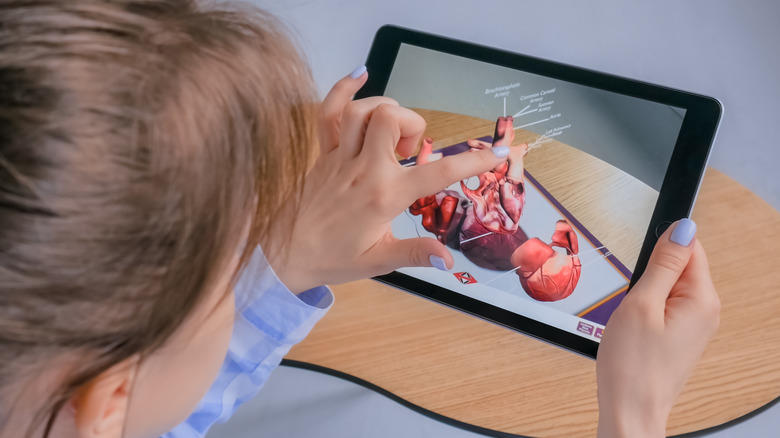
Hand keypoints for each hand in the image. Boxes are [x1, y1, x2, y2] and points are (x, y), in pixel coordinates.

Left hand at [267, 67, 510, 292]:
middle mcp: (364, 170)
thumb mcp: (380, 261)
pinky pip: (328, 112)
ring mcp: (340, 158)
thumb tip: (449, 259)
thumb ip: (415, 254)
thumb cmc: (332, 259)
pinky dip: (342, 88)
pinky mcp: (323, 154)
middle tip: (409, 152)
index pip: (438, 173)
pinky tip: (360, 75)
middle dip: (413, 124)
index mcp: (385, 197)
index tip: (497, 153)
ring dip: (385, 110)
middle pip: (392, 117)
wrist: (284, 255)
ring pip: (363, 109)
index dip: (472, 161)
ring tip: (390, 136)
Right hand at [596, 219, 719, 436]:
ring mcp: (694, 324)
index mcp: (702, 299)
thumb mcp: (642, 304)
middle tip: (633, 301)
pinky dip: (645, 308)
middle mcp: (705, 310)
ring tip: (632, 318)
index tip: (640, 267)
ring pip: (668, 286)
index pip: (690, 247)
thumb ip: (662, 264)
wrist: (630, 409)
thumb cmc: (633, 366)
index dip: (659, 248)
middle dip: (649, 274)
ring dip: (645, 293)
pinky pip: (664, 305)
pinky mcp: (680, 335)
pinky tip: (635, 328)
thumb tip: (683, 228)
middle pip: (678, 266)